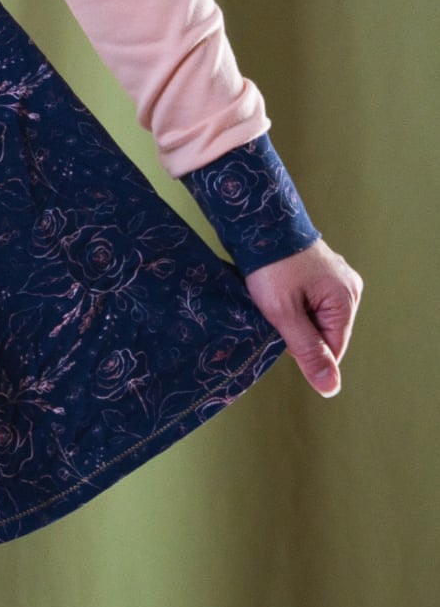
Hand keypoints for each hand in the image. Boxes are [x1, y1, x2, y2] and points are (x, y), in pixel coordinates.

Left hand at [242, 237, 362, 396]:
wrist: (257, 218)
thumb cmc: (270, 264)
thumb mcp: (284, 313)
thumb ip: (308, 351)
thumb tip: (331, 389)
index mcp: (347, 299)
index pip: (332, 350)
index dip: (302, 347)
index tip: (280, 327)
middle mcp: (349, 288)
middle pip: (324, 332)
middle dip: (298, 329)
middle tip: (276, 306)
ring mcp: (337, 277)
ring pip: (315, 316)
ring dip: (293, 313)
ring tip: (275, 295)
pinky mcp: (322, 270)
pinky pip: (311, 299)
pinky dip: (293, 299)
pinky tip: (278, 287)